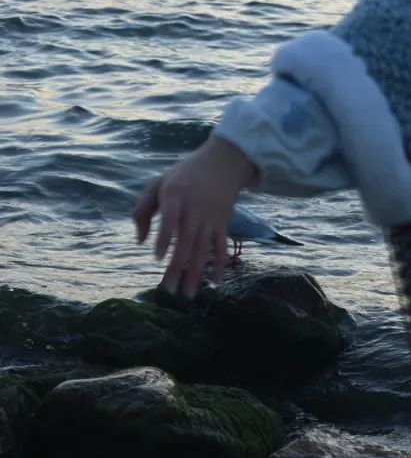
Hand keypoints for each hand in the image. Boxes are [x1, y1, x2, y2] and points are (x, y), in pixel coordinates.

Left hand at [133, 136, 256, 298]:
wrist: (224, 162)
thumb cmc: (185, 175)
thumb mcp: (159, 183)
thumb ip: (143, 210)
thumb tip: (139, 241)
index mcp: (176, 195)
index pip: (171, 218)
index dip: (165, 237)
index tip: (158, 257)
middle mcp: (195, 208)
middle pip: (187, 242)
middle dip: (178, 268)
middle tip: (168, 291)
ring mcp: (211, 217)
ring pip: (203, 249)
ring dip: (196, 273)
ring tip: (188, 295)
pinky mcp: (223, 223)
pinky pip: (221, 246)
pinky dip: (220, 264)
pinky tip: (214, 282)